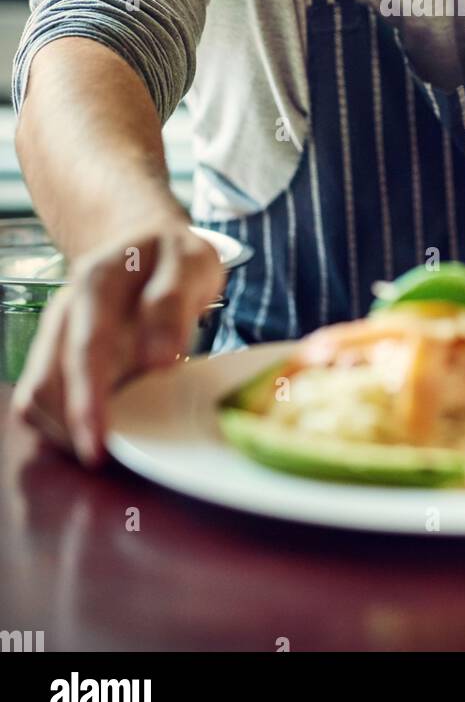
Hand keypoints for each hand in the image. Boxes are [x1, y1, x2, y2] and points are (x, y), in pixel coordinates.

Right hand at [11, 224, 223, 467]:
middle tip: (107, 460)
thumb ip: (173, 304)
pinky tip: (96, 432)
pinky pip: (40, 400)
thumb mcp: (191, 263)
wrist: (146, 240)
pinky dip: (61, 425)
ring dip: (65, 430)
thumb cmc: (173, 257)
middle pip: (48, 381)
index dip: (88, 401)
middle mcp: (65, 310)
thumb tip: (160, 362)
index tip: (99, 444)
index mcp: (97, 282)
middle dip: (72, 428)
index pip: (86, 348)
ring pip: (37, 396)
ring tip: (109, 448)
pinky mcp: (55, 355)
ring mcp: (55, 334)